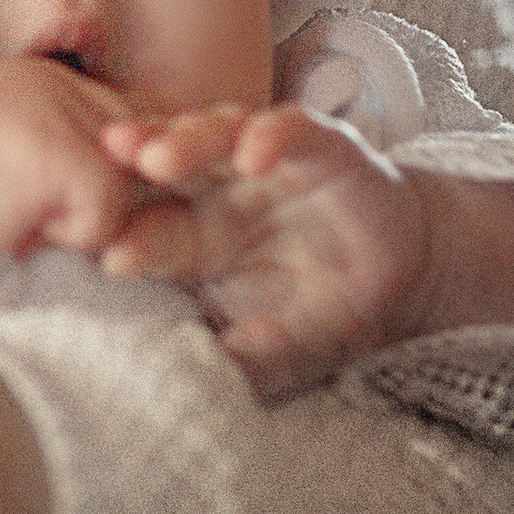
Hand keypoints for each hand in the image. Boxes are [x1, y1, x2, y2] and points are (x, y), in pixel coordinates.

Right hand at [0, 54, 145, 264]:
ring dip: (71, 222)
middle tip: (27, 208)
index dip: (106, 164)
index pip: (119, 115)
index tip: (46, 191)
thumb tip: (88, 185)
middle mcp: (65, 87)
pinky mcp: (79, 159)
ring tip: (13, 212)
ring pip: (120, 195)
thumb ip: (42, 145)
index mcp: (42, 79)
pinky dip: (62, 240)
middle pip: (133, 155)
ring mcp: (74, 119)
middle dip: (96, 198)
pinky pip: (104, 224)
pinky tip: (15, 221)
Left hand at [96, 104, 429, 396]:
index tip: (112, 257)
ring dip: (186, 140)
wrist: (402, 274)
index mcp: (192, 236)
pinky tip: (254, 152)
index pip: (147, 230)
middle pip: (165, 167)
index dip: (129, 239)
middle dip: (135, 164)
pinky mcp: (319, 146)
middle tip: (111, 165)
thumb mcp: (278, 350)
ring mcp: (265, 162)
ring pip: (214, 134)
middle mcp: (218, 189)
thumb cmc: (323, 310)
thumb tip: (191, 383)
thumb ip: (236, 361)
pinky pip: (290, 130)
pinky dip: (272, 136)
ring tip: (159, 155)